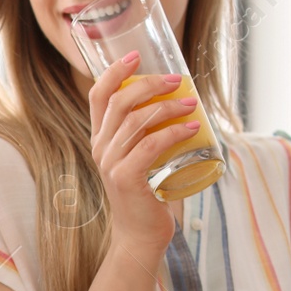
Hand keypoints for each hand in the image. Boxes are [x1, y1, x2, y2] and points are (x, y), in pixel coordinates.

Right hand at [88, 53, 199, 256]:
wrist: (140, 235)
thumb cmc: (148, 194)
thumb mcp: (143, 158)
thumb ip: (151, 134)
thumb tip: (185, 102)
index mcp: (101, 139)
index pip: (98, 96)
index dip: (114, 71)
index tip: (136, 55)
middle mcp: (100, 148)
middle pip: (119, 101)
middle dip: (150, 83)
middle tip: (177, 80)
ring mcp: (110, 163)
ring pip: (137, 120)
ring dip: (169, 106)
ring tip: (192, 103)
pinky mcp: (126, 178)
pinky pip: (150, 145)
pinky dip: (173, 132)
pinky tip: (192, 127)